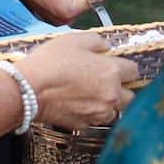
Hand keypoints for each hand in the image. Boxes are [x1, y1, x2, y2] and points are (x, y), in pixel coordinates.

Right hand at [17, 32, 137, 128]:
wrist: (29, 89)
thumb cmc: (51, 61)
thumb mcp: (76, 39)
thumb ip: (98, 42)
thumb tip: (106, 48)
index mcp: (112, 71)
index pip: (134, 71)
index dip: (125, 66)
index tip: (115, 64)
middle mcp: (110, 95)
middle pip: (130, 96)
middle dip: (122, 88)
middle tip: (106, 81)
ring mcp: (98, 113)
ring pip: (115, 111)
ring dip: (108, 103)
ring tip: (91, 94)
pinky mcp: (83, 124)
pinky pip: (96, 120)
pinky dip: (91, 113)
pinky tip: (78, 103)